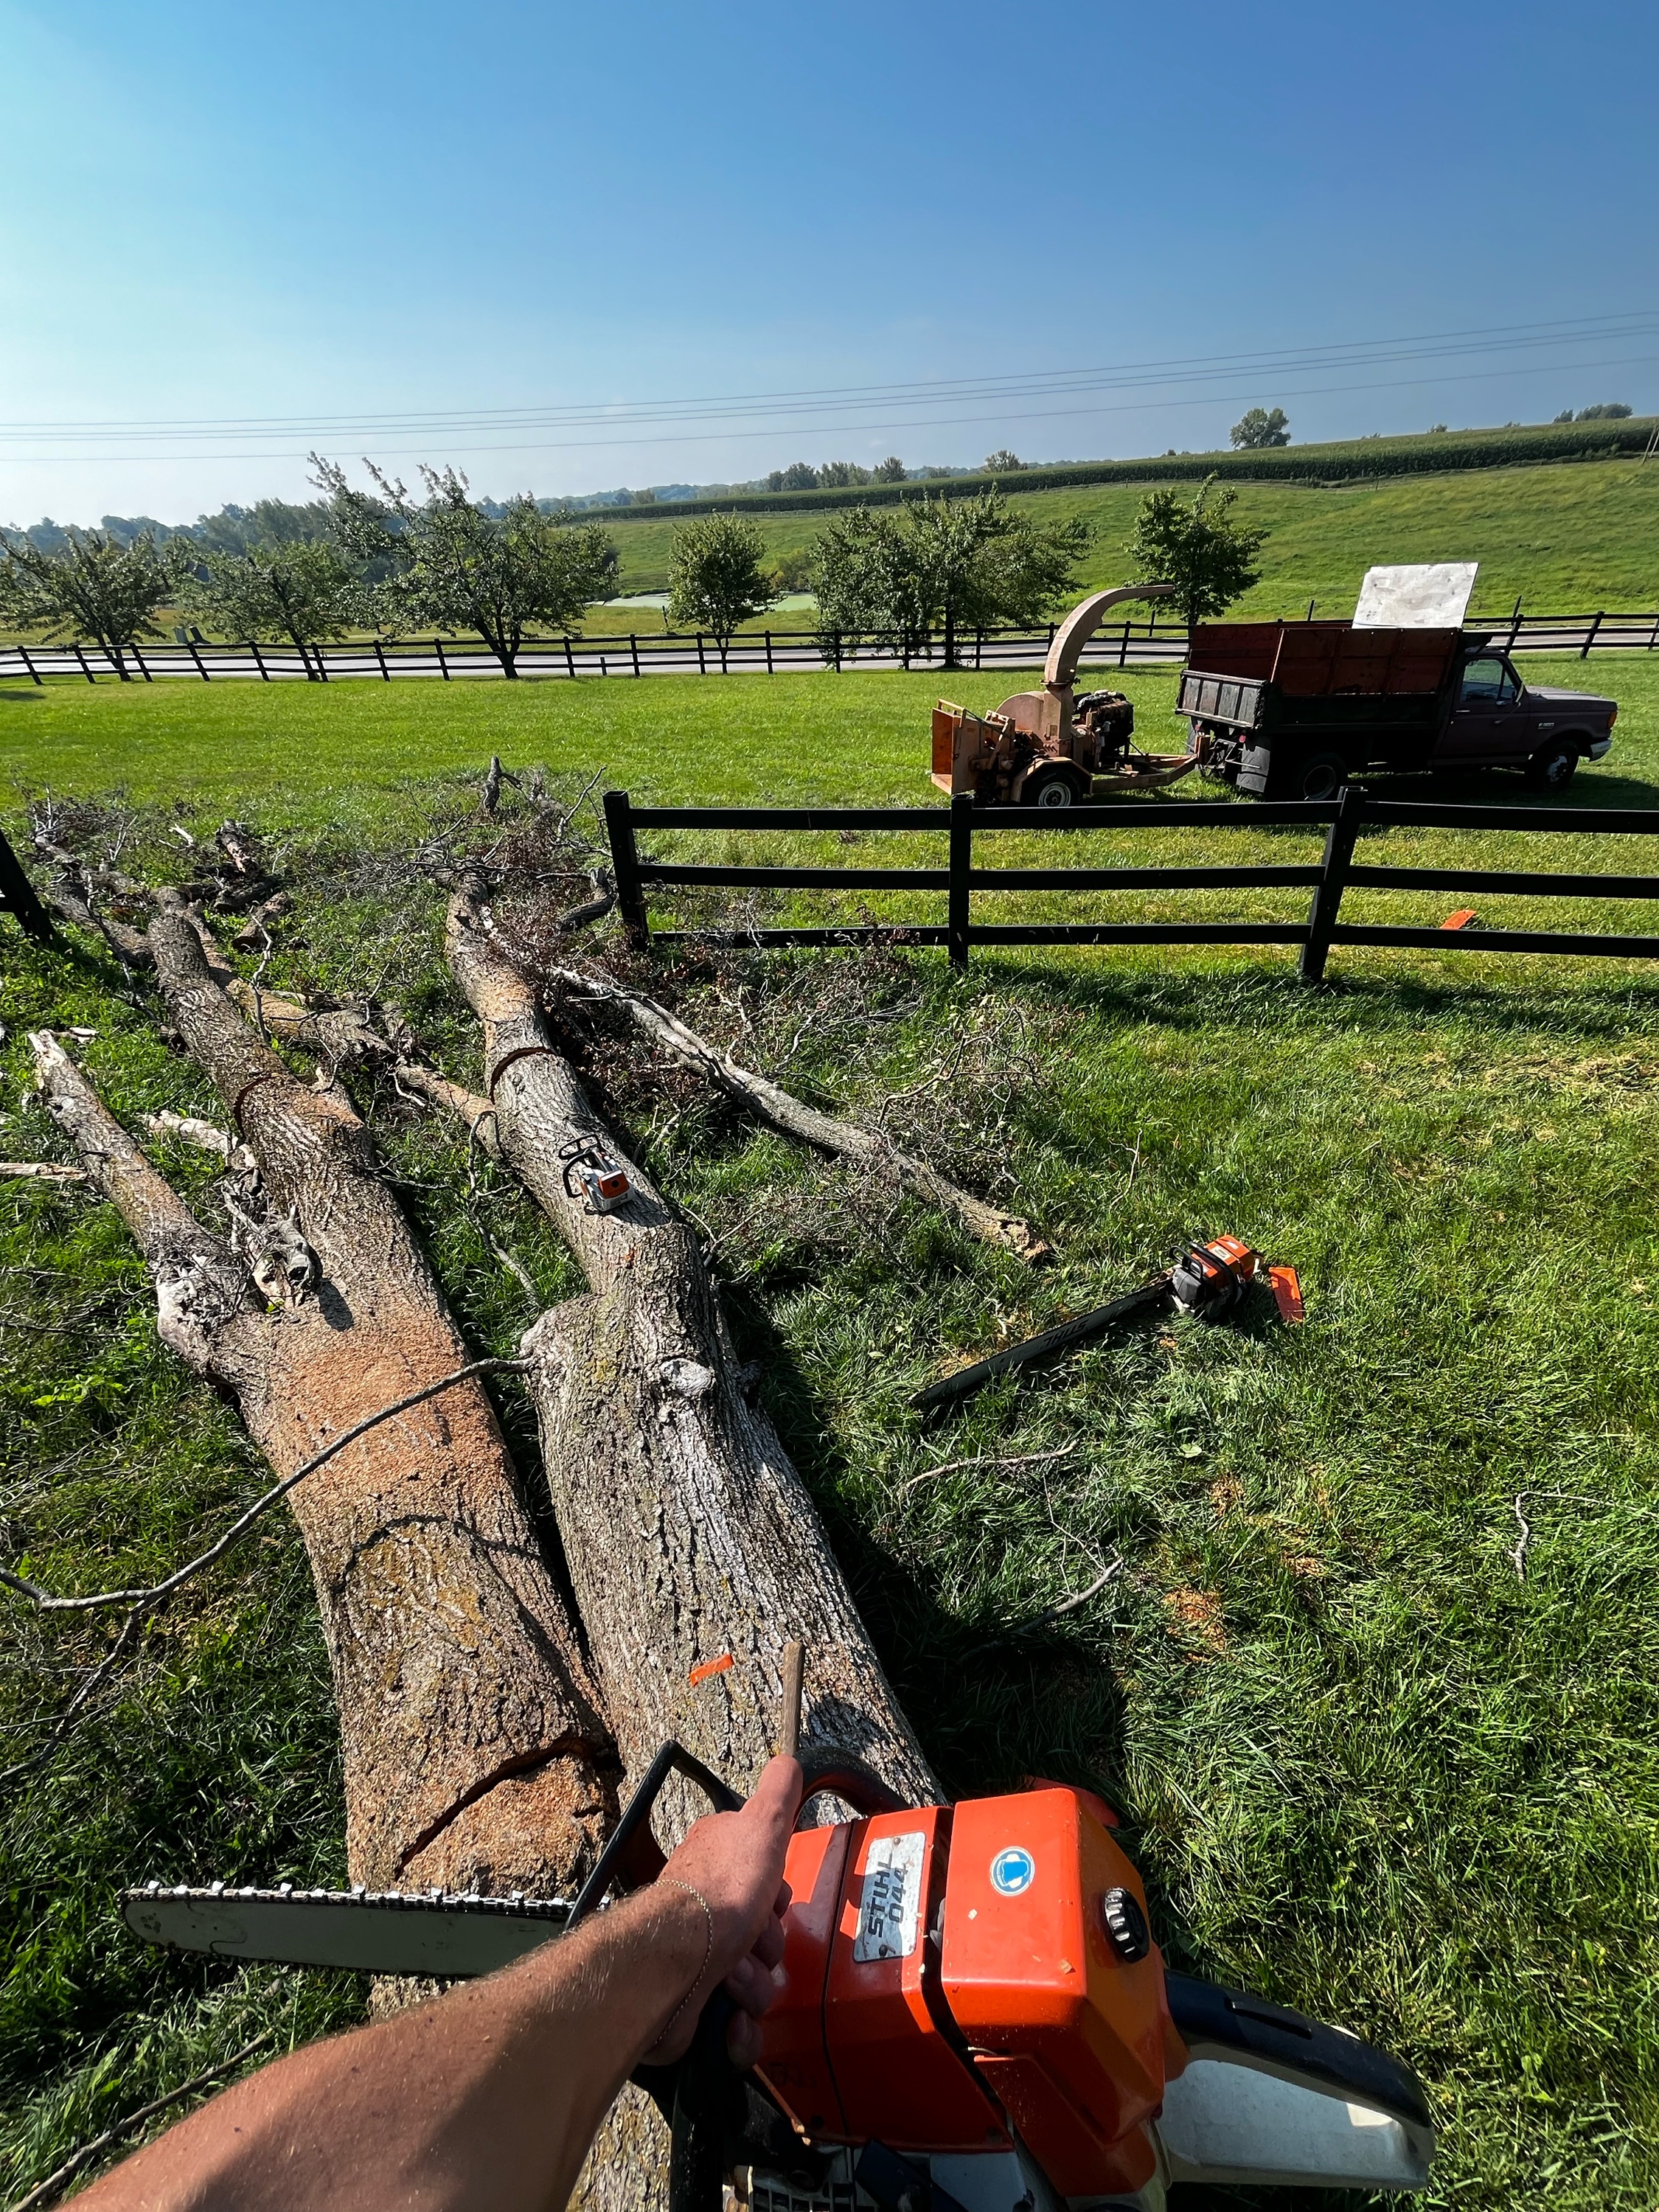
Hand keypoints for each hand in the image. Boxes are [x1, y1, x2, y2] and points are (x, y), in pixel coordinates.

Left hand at [649, 1755, 802, 2066]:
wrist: (674, 1964)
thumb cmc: (718, 1893)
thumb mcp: (760, 1825)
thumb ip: (777, 1793)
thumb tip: (789, 1760)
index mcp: (714, 1864)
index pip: (762, 1879)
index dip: (776, 1895)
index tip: (773, 1899)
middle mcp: (702, 1909)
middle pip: (763, 1935)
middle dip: (769, 1948)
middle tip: (754, 1944)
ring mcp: (696, 1959)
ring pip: (756, 1982)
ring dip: (755, 1986)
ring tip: (736, 1981)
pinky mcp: (693, 2007)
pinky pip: (736, 2026)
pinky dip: (739, 2029)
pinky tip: (730, 2019)